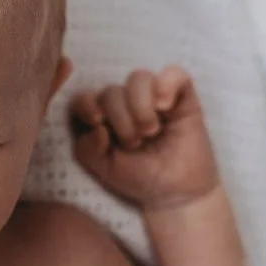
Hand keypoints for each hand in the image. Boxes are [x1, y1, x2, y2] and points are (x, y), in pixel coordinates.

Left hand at [70, 67, 218, 209]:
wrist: (176, 191)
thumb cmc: (138, 177)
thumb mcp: (104, 169)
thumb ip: (88, 149)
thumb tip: (98, 126)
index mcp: (102, 117)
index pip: (84, 97)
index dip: (86, 104)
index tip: (96, 121)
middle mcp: (125, 103)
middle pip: (111, 91)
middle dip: (120, 119)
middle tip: (135, 143)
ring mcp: (153, 97)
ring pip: (138, 78)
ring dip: (140, 106)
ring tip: (151, 131)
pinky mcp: (181, 97)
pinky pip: (175, 74)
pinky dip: (167, 85)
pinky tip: (165, 107)